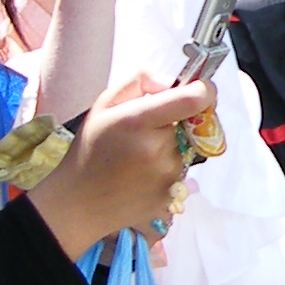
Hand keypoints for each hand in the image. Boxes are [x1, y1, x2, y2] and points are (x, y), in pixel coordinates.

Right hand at [26, 71, 214, 254]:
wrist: (80, 202)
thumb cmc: (91, 149)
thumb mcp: (105, 103)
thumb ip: (141, 81)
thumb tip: (171, 81)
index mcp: (138, 121)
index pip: (193, 99)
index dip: (204, 89)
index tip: (198, 88)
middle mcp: (157, 149)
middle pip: (191, 123)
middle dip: (177, 121)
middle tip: (148, 129)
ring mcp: (166, 175)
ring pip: (187, 147)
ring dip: (171, 145)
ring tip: (139, 155)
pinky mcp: (171, 194)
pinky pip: (181, 169)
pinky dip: (167, 166)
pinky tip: (142, 173)